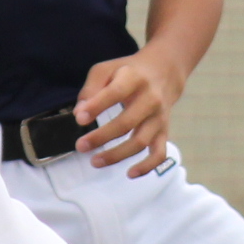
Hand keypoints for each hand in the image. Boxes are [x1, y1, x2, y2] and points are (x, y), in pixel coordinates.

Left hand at [73, 49, 187, 176]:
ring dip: (117, 155)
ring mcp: (159, 118)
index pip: (116, 93)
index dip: (97, 106)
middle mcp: (150, 99)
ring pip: (140, 141)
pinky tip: (130, 174)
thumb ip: (91, 89)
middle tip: (80, 146)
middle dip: (101, 137)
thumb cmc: (128, 72)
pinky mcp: (164, 131)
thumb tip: (80, 114)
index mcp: (134, 79)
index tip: (80, 119)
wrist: (164, 72)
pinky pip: (159, 153)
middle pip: (127, 123)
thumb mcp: (106, 70)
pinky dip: (147, 166)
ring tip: (94, 161)